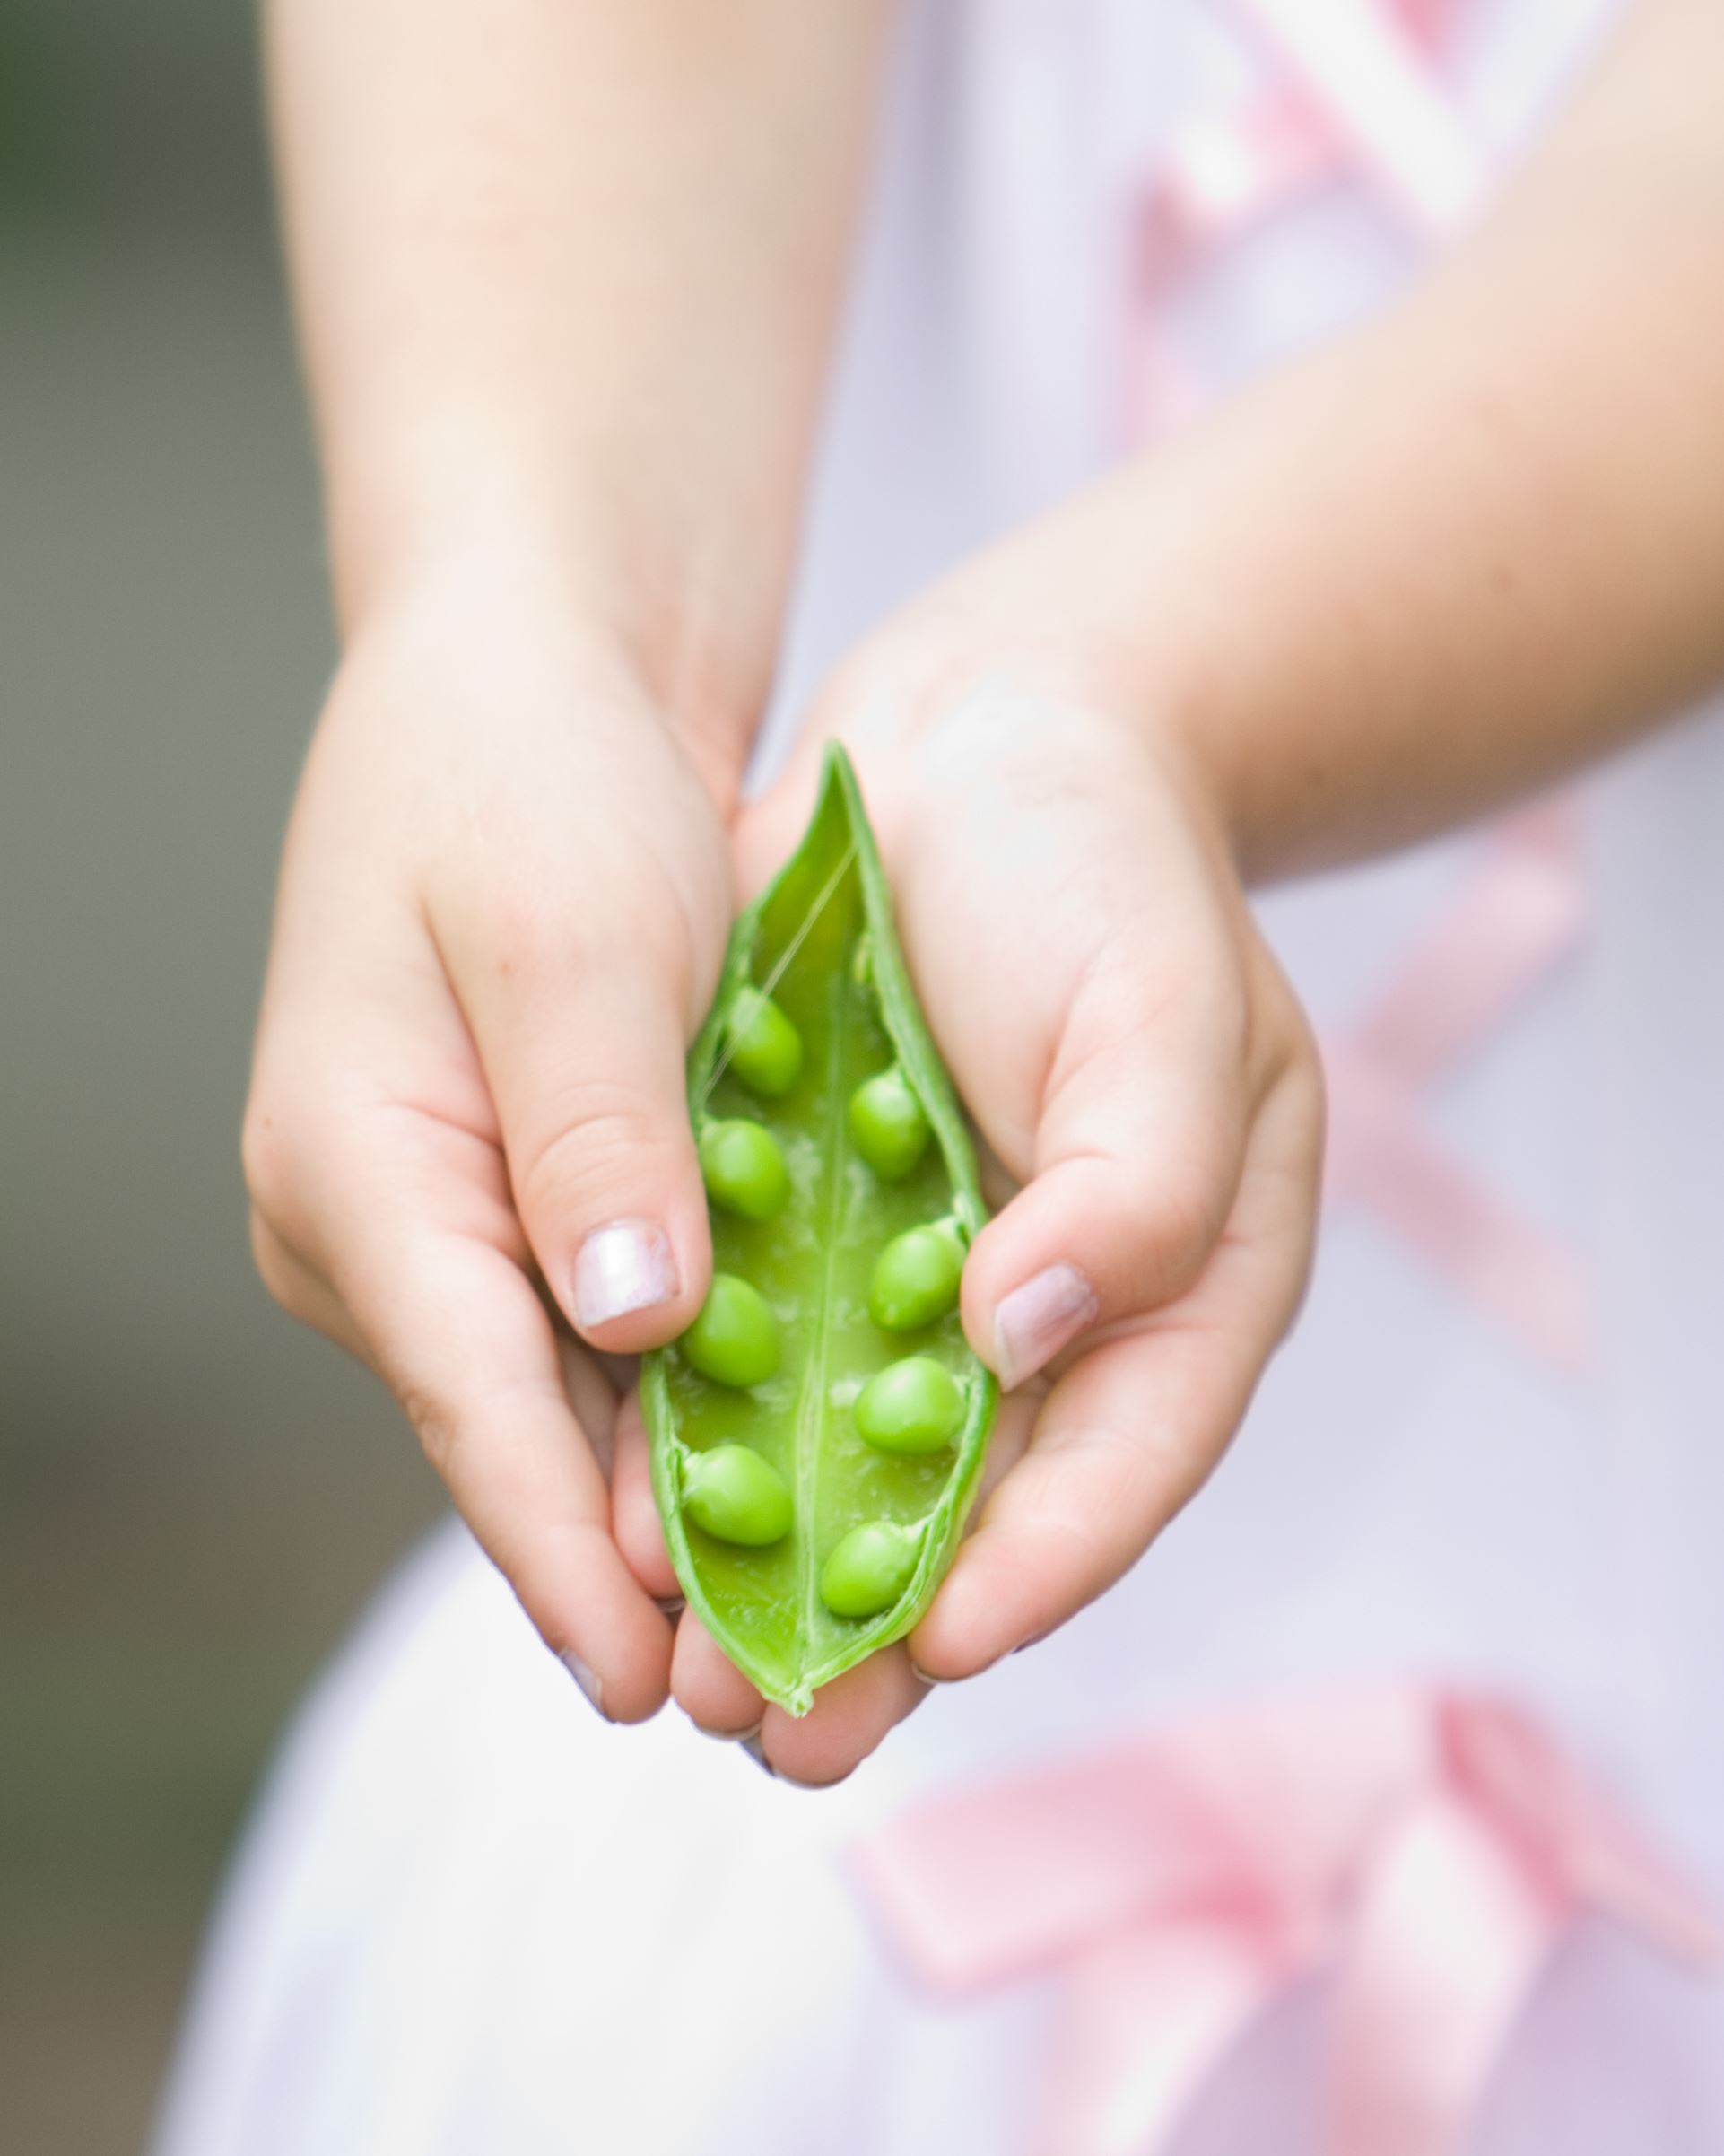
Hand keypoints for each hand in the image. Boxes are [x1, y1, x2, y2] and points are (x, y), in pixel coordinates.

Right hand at [242, 545, 735, 1722]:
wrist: (525, 670)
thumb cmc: (530, 773)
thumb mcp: (570, 931)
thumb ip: (595, 1130)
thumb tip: (625, 1325)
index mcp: (358, 1164)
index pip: (468, 1397)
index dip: (559, 1547)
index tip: (641, 1674)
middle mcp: (377, 1218)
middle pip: (512, 1424)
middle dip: (627, 1555)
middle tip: (751, 1679)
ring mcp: (440, 1208)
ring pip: (559, 1388)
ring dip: (662, 1492)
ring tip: (779, 1609)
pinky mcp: (512, 1184)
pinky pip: (590, 1323)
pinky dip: (678, 1391)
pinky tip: (771, 1460)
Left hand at [611, 535, 1323, 1779]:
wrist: (982, 746)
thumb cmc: (1106, 867)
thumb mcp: (1169, 1006)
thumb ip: (1139, 1180)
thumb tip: (1020, 1333)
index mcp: (1176, 1288)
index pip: (1122, 1459)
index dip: (1039, 1561)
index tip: (942, 1640)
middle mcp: (1048, 1317)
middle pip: (977, 1508)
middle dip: (882, 1628)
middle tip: (787, 1731)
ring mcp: (924, 1282)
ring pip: (852, 1465)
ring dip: (774, 1574)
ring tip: (689, 1679)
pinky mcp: (814, 1233)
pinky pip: (756, 1362)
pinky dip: (701, 1440)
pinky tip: (631, 1516)